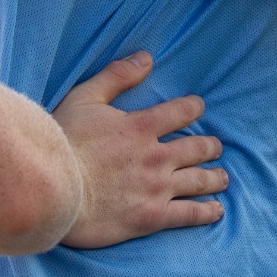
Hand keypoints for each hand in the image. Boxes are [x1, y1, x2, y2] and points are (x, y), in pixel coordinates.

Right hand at [54, 52, 226, 247]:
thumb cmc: (64, 143)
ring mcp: (157, 188)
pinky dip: (207, 210)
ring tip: (222, 176)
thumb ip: (116, 76)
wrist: (54, 191)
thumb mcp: (84, 98)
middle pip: (197, 148)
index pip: (180, 112)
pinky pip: (190, 214)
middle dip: (210, 146)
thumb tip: (146, 59)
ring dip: (215, 177)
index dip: (193, 108)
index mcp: (142, 126)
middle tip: (215, 146)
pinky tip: (217, 209)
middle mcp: (156, 156)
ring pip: (199, 180)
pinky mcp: (153, 217)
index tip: (199, 108)